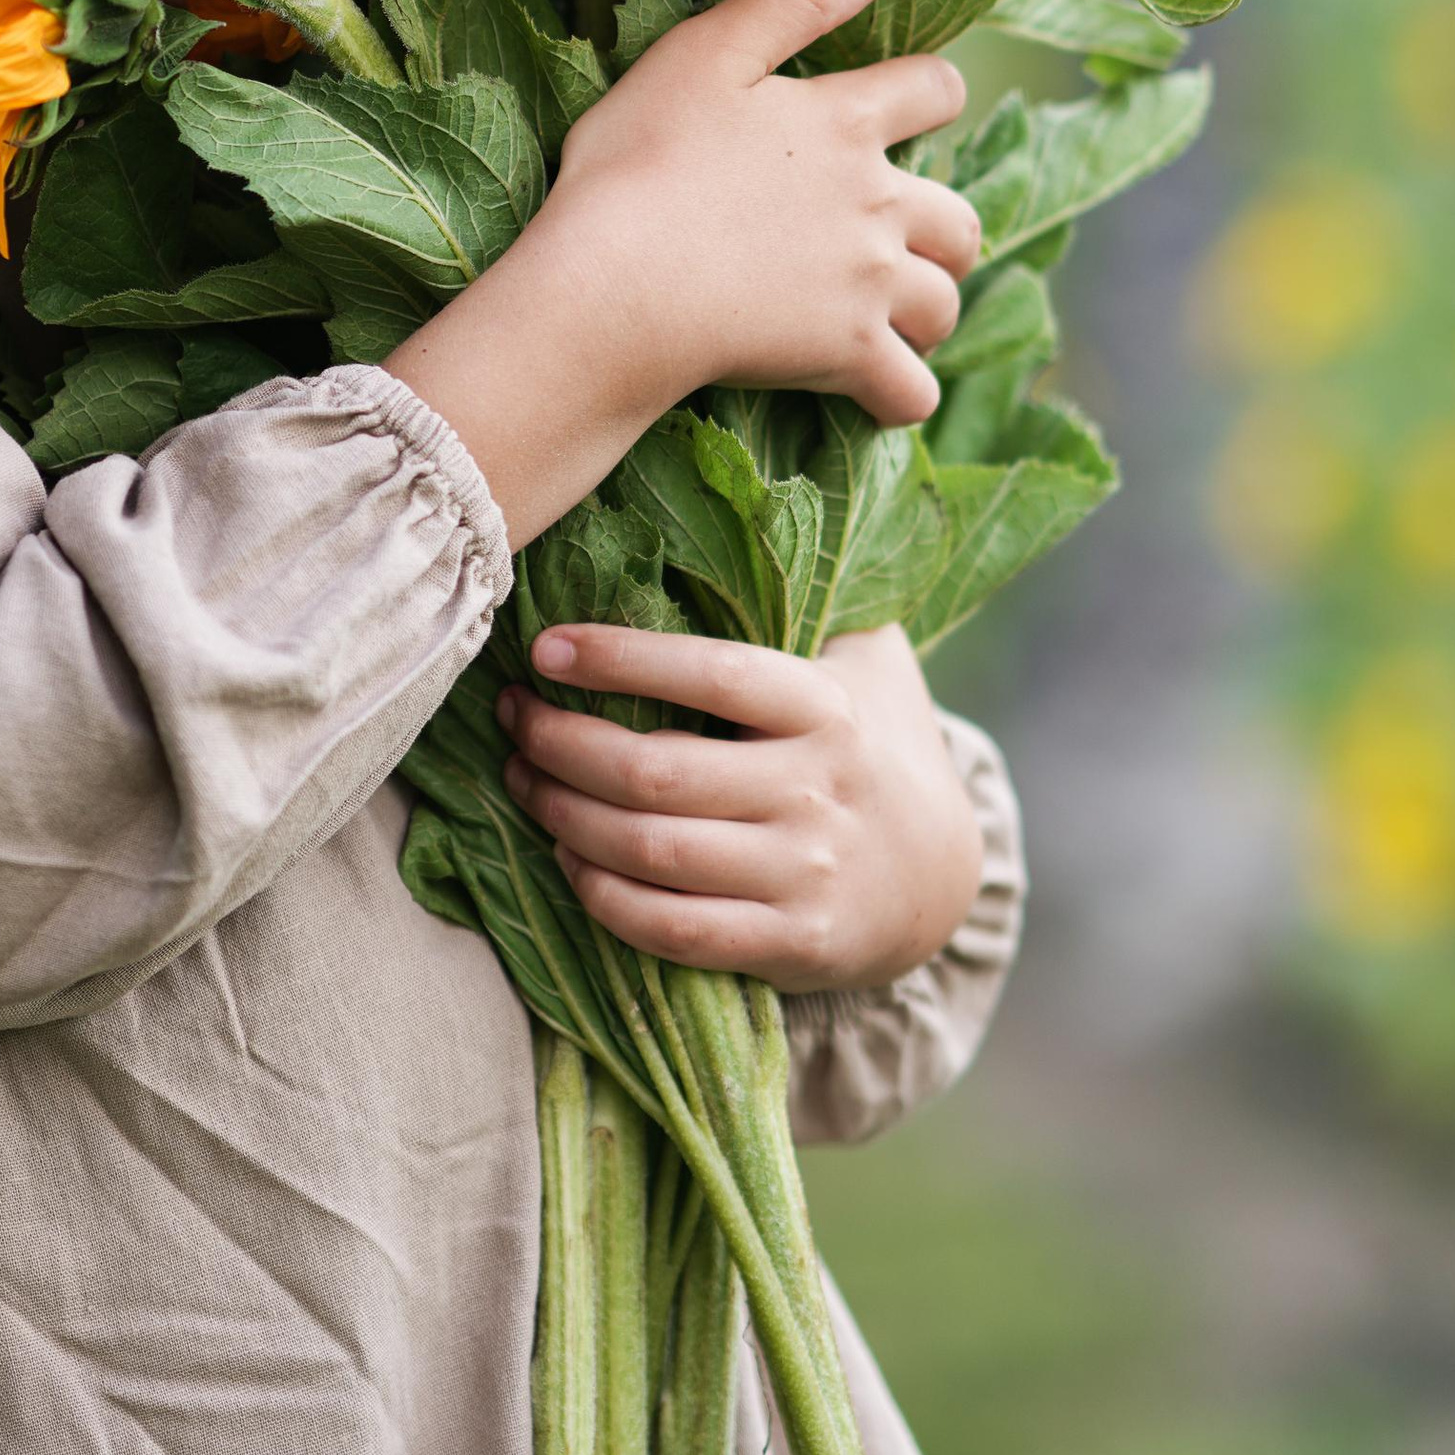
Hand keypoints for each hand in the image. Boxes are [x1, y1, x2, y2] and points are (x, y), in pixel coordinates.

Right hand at [386, 0, 980, 547]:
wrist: (612, 285)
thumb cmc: (637, 162)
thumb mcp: (702, 53)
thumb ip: (793, 0)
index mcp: (846, 121)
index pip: (936, 89)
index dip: (931, 93)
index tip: (910, 106)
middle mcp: (878, 202)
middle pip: (961, 218)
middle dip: (943, 228)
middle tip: (894, 238)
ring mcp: (869, 284)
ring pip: (946, 302)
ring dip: (927, 307)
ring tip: (884, 313)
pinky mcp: (846, 355)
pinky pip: (912, 391)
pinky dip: (902, 393)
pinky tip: (872, 388)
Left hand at [494, 618, 984, 988]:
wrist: (942, 876)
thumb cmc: (873, 743)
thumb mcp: (864, 659)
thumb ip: (807, 597)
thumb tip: (725, 511)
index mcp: (827, 707)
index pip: (715, 675)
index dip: (622, 660)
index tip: (545, 648)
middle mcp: (816, 790)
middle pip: (658, 773)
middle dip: (561, 743)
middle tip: (512, 715)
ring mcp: (804, 873)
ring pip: (652, 851)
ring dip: (564, 817)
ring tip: (522, 777)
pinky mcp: (791, 943)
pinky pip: (674, 929)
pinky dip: (604, 897)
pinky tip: (568, 860)